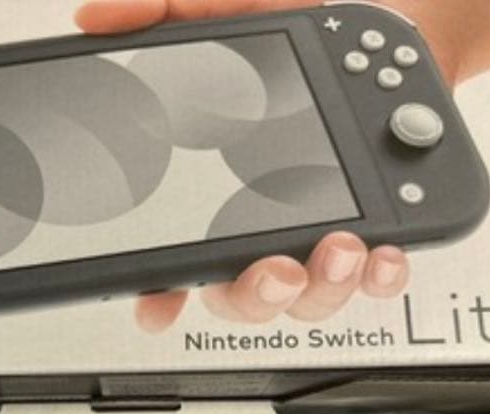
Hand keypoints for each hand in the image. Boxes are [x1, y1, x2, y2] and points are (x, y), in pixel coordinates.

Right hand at [75, 0, 410, 331]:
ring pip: (306, 297)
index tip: (157, 307)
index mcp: (215, 186)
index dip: (159, 293)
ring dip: (320, 287)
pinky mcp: (375, 230)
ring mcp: (317, 234)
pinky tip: (381, 255)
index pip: (175, 258)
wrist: (396, 17)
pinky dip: (377, 278)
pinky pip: (371, 279)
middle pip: (241, 295)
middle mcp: (262, 221)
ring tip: (340, 250)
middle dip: (256, 294)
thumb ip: (161, 15)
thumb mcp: (227, 10)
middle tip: (277, 268)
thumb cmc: (309, 20)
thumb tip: (93, 21)